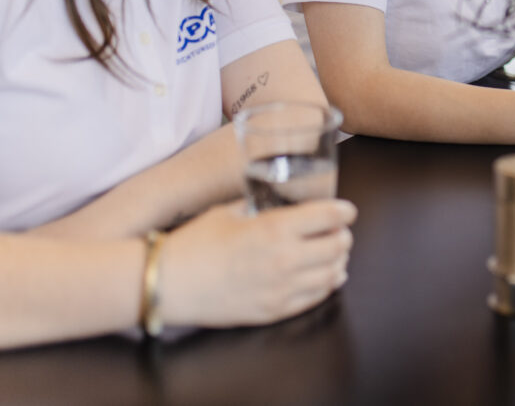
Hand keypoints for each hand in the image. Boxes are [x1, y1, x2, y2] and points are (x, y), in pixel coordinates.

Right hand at [162, 198, 355, 329]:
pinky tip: (328, 277)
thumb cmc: (193, 244)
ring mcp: (281, 289)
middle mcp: (285, 259)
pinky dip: (327, 285)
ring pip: (332, 274)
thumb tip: (276, 203)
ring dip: (338, 261)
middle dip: (342, 235)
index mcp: (274, 229)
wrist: (167, 284)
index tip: (347, 210)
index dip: (344, 211)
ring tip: (335, 253)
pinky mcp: (274, 311)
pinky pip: (315, 298)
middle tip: (339, 230)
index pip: (328, 216)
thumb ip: (259, 207)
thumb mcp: (228, 212)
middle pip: (337, 245)